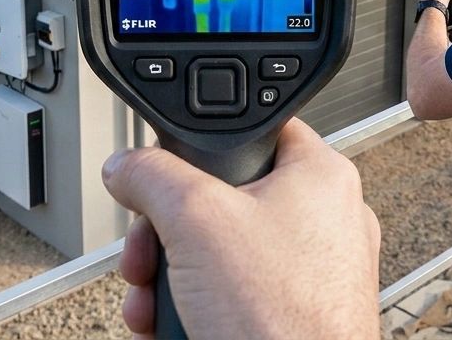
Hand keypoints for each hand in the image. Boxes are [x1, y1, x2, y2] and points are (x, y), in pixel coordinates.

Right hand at [102, 118, 380, 339]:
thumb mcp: (195, 220)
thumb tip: (127, 164)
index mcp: (320, 176)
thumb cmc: (284, 320)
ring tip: (152, 300)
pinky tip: (170, 325)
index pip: (252, 131)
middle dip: (166, 233)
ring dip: (169, 277)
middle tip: (148, 253)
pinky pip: (232, 296)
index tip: (164, 173)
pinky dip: (194, 308)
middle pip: (220, 200)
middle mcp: (324, 220)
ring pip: (219, 254)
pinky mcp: (294, 315)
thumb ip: (152, 175)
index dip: (197, 149)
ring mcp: (312, 273)